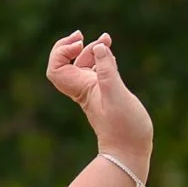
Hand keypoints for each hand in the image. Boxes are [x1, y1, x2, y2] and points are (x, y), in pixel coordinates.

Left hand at [47, 30, 153, 170]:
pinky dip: (102, 60)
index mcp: (82, 88)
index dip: (62, 51)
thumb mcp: (117, 95)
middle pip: (68, 62)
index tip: (80, 44)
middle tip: (85, 35)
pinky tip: (111, 53)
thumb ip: (108, 71)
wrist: (130, 152)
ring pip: (85, 65)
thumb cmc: (124, 127)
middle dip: (74, 46)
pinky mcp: (107, 96)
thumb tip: (99, 46)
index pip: (57, 66)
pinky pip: (98, 72)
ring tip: (107, 39)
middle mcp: (85, 89)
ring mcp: (95, 92)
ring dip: (92, 50)